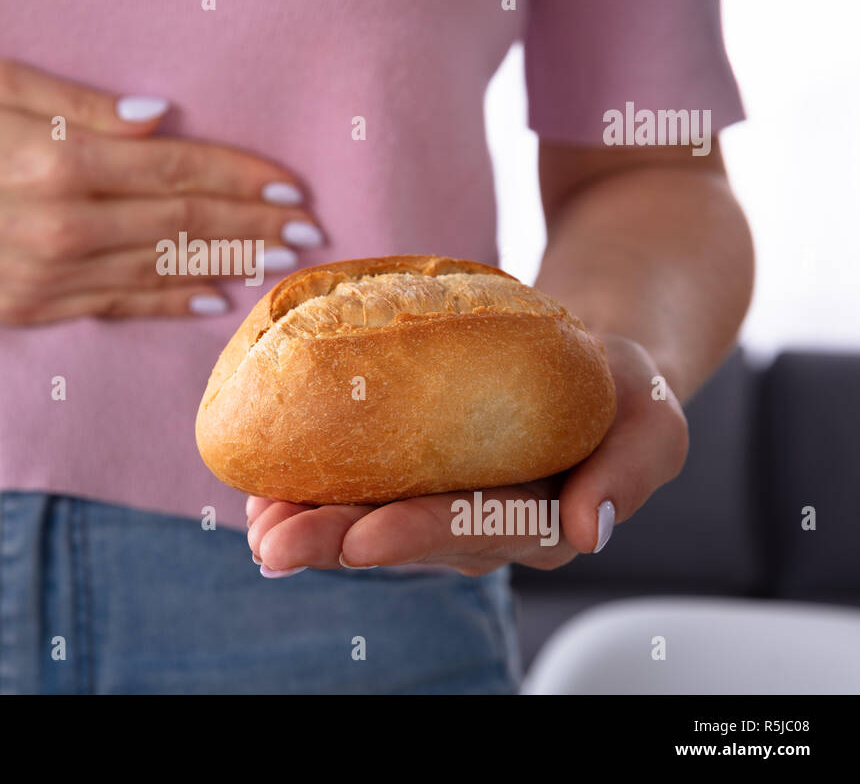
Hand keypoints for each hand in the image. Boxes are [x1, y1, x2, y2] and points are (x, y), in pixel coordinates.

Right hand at [0, 59, 321, 322]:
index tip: (292, 187)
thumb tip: (162, 118)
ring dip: (227, 267)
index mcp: (64, 164)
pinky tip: (212, 303)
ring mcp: (49, 276)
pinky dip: (169, 307)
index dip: (242, 180)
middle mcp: (66, 227)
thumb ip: (84, 106)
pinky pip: (117, 308)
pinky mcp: (32, 309)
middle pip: (183, 225)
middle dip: (254, 227)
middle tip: (310, 234)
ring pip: (160, 272)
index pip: (178, 172)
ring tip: (280, 266)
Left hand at [244, 335, 688, 575]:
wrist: (587, 361)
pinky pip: (357, 488)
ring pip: (367, 520)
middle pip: (402, 537)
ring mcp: (440, 502)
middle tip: (273, 544)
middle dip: (334, 543)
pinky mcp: (411, 475)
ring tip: (254, 523)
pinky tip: (261, 492)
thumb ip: (631, 472)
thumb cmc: (619, 389)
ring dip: (307, 524)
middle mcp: (480, 525)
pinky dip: (308, 489)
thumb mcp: (652, 419)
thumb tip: (591, 529)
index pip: (474, 530)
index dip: (416, 534)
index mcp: (541, 522)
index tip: (363, 538)